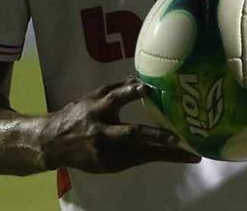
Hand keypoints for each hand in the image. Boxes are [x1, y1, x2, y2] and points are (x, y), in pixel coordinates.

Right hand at [39, 76, 201, 172]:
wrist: (54, 144)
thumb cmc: (77, 115)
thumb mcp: (93, 97)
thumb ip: (118, 89)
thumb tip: (144, 80)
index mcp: (97, 109)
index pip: (114, 98)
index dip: (130, 92)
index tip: (147, 88)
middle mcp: (102, 132)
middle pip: (132, 134)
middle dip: (157, 138)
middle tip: (181, 139)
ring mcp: (107, 153)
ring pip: (140, 154)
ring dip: (167, 155)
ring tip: (192, 155)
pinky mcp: (110, 166)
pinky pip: (138, 161)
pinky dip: (157, 159)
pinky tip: (176, 157)